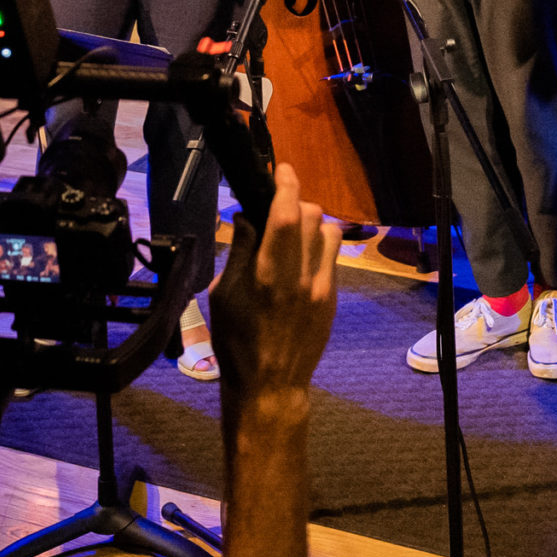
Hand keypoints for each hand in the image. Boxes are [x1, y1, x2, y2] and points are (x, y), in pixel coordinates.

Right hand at [209, 162, 338, 398]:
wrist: (271, 386)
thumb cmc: (236, 342)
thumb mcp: (223, 295)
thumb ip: (239, 252)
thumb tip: (247, 215)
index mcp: (269, 275)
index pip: (287, 215)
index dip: (286, 184)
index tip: (281, 170)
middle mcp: (302, 277)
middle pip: (312, 215)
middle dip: (295, 203)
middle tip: (277, 210)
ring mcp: (323, 287)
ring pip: (330, 231)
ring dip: (313, 223)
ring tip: (293, 234)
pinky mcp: (333, 298)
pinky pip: (333, 256)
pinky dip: (318, 247)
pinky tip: (300, 261)